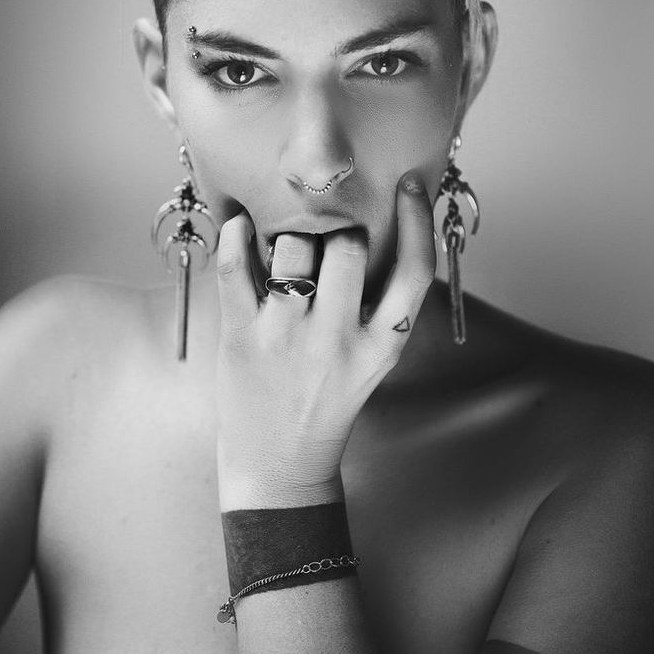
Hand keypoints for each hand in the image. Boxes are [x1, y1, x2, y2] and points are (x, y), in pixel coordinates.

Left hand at [215, 170, 435, 509]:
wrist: (280, 466)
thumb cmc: (327, 404)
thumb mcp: (373, 362)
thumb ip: (379, 307)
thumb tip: (374, 234)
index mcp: (380, 346)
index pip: (415, 271)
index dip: (419, 221)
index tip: (410, 187)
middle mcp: (337, 339)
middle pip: (349, 246)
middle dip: (339, 231)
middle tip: (325, 242)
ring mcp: (286, 337)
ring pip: (293, 247)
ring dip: (288, 236)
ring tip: (284, 250)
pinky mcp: (241, 336)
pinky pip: (234, 265)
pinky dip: (234, 233)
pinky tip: (239, 224)